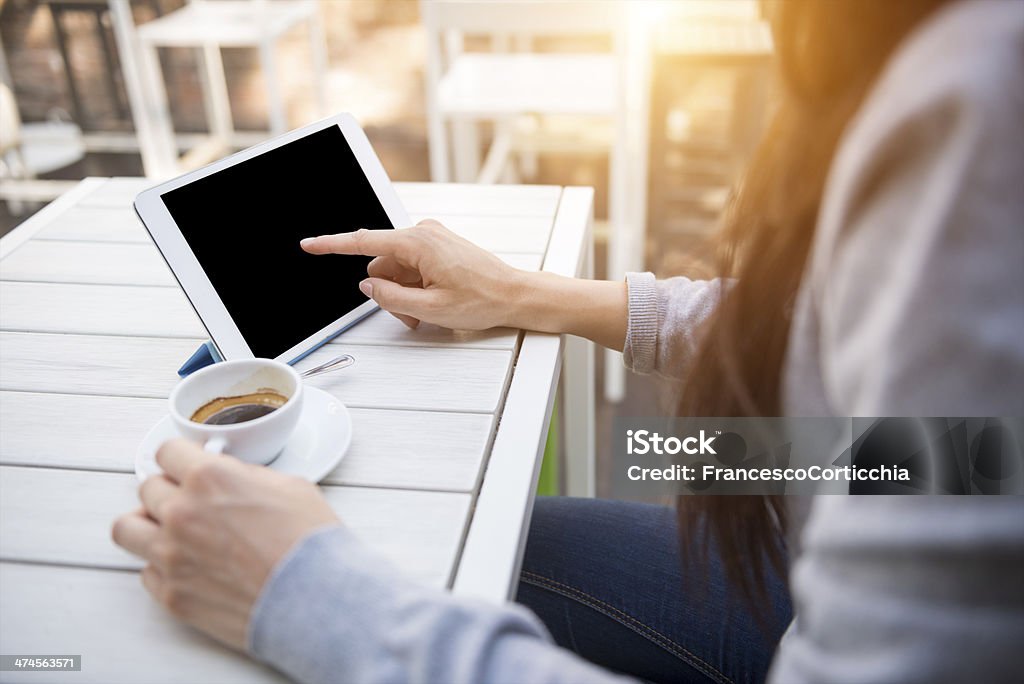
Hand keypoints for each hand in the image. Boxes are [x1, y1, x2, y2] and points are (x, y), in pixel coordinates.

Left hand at [112, 439, 338, 650]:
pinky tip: (190, 567)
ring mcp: (171, 556)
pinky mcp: (172, 595)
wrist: (314, 599)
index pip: (167, 451)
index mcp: (209, 478)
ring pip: (127, 528)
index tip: (188, 465)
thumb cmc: (309, 542)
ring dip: (148, 525)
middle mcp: (181, 513)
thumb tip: (232, 477)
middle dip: (170, 490)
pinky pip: (146, 572)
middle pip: (148, 488)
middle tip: (193, 501)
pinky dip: (163, 567)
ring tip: (171, 531)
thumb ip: (246, 476)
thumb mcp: (289, 485)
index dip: (181, 457)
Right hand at [301, 220, 525, 329]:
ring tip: (426, 312)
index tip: (310, 245)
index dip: (332, 245)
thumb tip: (368, 286)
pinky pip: (411, 268)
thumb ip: (391, 298)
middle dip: (388, 292)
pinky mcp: (438, 247)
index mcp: (418, 243)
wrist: (514, 295)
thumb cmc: (483, 299)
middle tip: (412, 315)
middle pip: (382, 265)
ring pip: (396, 270)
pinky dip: (414, 288)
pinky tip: (432, 302)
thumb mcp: (430, 309)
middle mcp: (423, 233)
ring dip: (403, 294)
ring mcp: (431, 239)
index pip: (364, 242)